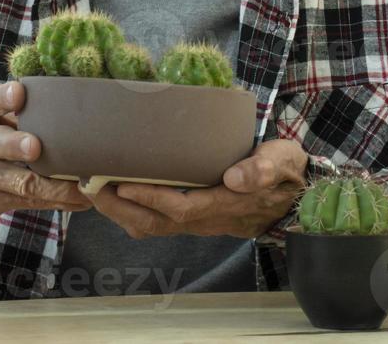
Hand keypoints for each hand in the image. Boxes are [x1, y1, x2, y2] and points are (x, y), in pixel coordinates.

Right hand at [0, 81, 91, 230]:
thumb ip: (3, 105)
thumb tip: (54, 96)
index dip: (2, 98)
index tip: (19, 93)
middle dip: (15, 145)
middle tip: (35, 146)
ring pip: (18, 182)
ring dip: (51, 186)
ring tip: (80, 187)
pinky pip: (27, 201)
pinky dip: (56, 201)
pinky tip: (81, 200)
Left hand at [88, 139, 307, 239]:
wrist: (295, 195)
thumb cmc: (285, 170)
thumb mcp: (283, 161)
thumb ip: (262, 169)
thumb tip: (235, 178)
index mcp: (227, 204)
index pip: (183, 207)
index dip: (152, 198)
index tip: (123, 183)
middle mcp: (209, 218)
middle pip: (158, 223)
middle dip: (121, 207)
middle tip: (91, 186)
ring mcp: (200, 221)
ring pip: (154, 227)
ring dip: (120, 212)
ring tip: (94, 190)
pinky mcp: (195, 216)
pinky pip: (157, 223)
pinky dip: (131, 212)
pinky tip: (116, 196)